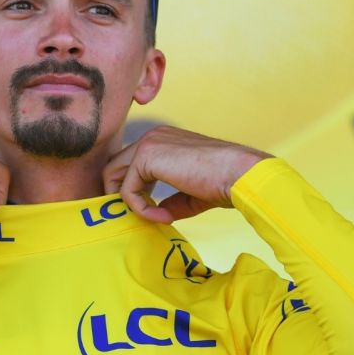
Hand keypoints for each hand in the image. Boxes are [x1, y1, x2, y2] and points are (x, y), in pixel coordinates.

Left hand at [102, 126, 269, 223]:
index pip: (131, 164)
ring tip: (153, 218)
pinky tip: (164, 217)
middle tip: (134, 217)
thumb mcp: (190, 195)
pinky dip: (141, 208)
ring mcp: (148, 143)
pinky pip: (128, 190)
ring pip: (113, 175)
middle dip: (117, 194)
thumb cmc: (224, 184)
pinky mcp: (147, 156)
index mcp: (164, 141)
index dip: (132, 190)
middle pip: (114, 166)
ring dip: (128, 202)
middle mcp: (153, 137)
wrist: (240, 175)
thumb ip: (170, 201)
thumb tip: (156, 214)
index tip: (148, 212)